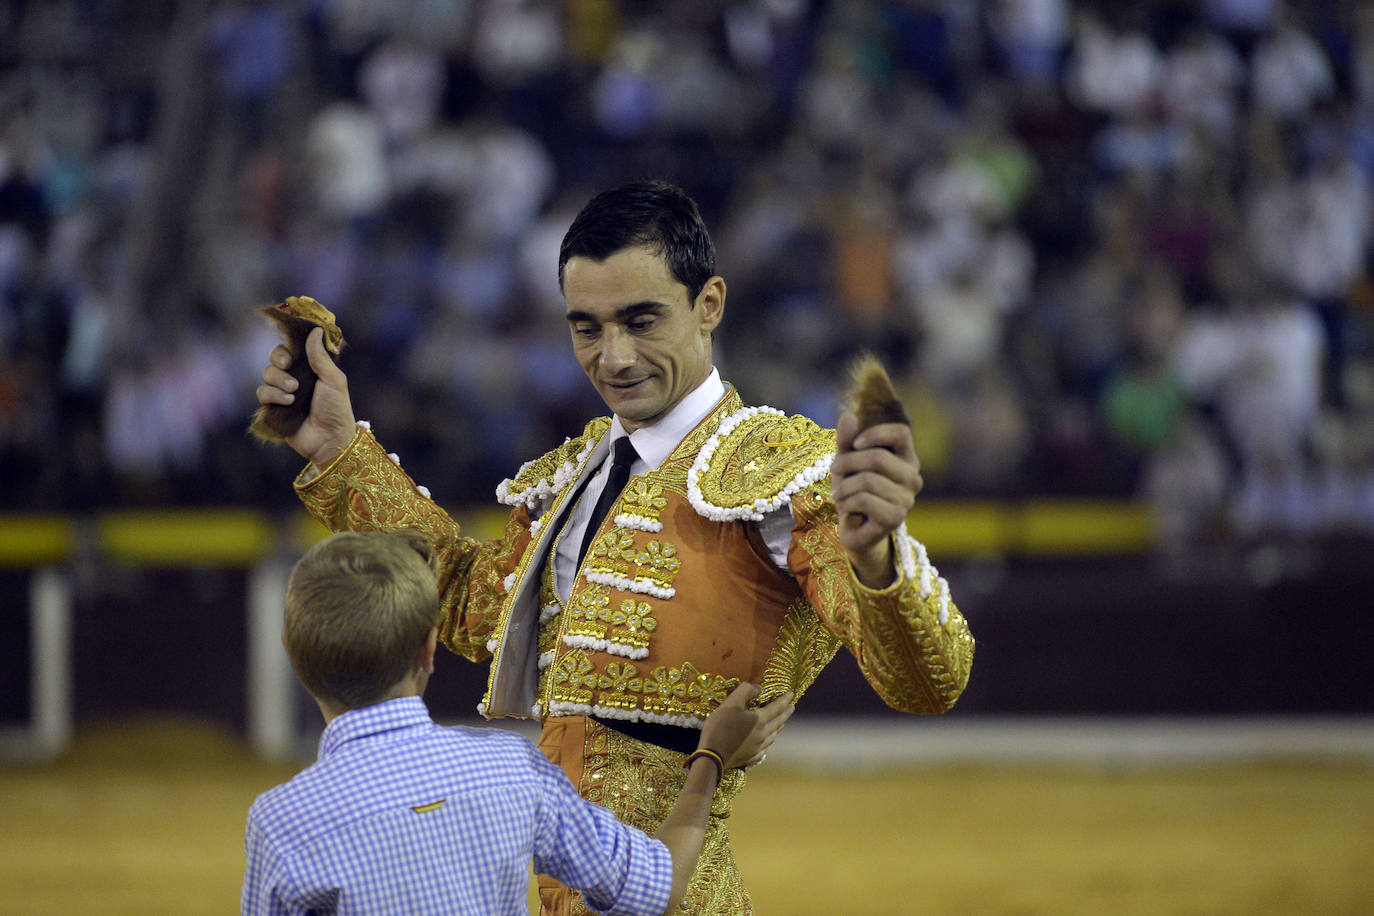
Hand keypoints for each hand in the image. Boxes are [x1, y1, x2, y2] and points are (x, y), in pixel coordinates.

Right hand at [256, 326, 356, 467]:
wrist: (330, 439)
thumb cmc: (337, 409)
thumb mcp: (333, 380)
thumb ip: (321, 357)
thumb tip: (316, 330)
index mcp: (310, 368)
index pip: (291, 348)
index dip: (287, 348)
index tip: (291, 352)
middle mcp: (294, 377)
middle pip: (274, 359)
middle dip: (279, 361)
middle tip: (289, 367)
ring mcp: (283, 392)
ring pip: (266, 374)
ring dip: (278, 380)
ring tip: (294, 393)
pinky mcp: (274, 407)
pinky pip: (262, 393)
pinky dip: (273, 395)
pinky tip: (288, 402)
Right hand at [698, 684, 793, 769]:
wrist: (712, 755)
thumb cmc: (720, 726)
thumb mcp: (731, 703)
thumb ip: (745, 691)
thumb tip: (758, 688)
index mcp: (760, 720)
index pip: (777, 707)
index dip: (785, 699)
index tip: (792, 694)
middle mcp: (763, 734)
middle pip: (778, 722)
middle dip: (786, 713)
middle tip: (792, 707)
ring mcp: (757, 748)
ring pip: (773, 736)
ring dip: (778, 727)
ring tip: (780, 723)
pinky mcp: (750, 758)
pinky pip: (764, 749)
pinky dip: (768, 742)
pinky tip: (765, 744)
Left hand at [830, 413, 922, 587]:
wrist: (854, 529)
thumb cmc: (853, 490)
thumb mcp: (846, 462)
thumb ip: (847, 441)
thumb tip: (849, 416)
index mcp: (906, 458)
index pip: (901, 433)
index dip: (876, 433)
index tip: (854, 444)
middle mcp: (912, 478)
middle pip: (878, 457)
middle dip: (847, 462)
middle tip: (834, 470)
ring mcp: (906, 499)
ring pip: (867, 480)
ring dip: (843, 486)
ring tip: (840, 494)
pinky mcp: (895, 518)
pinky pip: (864, 500)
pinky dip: (847, 502)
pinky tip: (847, 508)